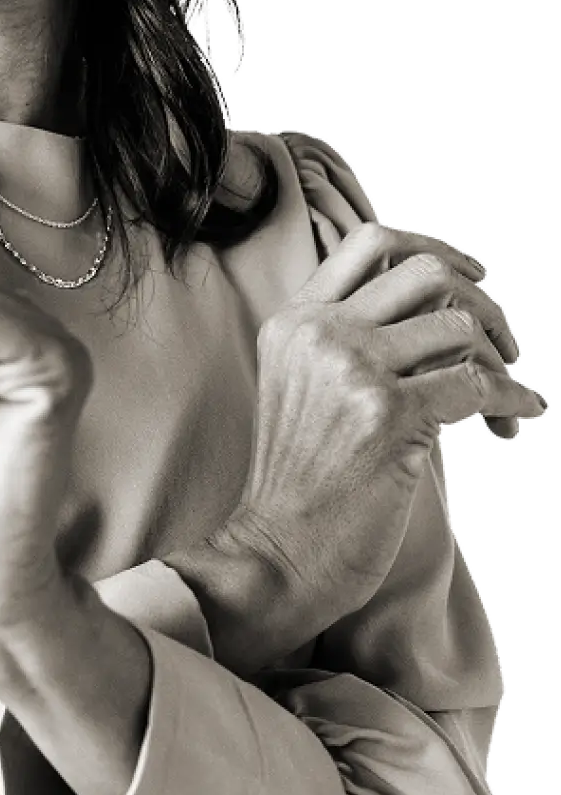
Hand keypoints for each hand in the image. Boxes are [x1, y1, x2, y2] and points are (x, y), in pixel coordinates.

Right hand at [217, 222, 546, 641]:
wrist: (278, 551)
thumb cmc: (301, 483)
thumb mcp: (302, 389)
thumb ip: (348, 342)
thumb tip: (443, 314)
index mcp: (294, 320)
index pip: (372, 243)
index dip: (435, 250)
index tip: (473, 278)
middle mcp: (318, 333)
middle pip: (426, 272)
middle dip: (483, 304)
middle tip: (505, 346)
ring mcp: (351, 369)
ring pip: (459, 326)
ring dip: (500, 363)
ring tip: (505, 404)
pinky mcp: (387, 414)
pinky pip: (477, 385)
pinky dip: (511, 402)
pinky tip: (517, 421)